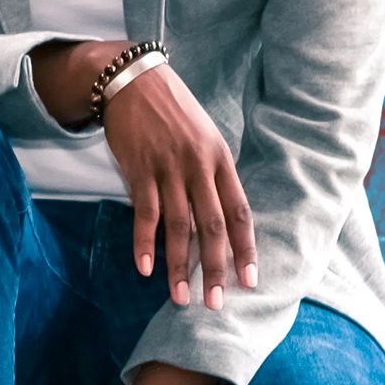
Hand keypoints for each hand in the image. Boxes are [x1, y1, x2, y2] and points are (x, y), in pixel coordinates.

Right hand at [97, 55, 255, 309]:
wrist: (133, 80)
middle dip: (215, 269)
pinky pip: (144, 213)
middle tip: (216, 303)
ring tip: (180, 297)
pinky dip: (144, 243)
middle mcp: (198, 166)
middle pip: (212, 226)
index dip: (246, 249)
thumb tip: (219, 216)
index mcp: (220, 159)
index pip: (239, 213)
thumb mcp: (204, 136)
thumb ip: (212, 174)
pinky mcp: (139, 169)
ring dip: (180, 266)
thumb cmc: (171, 111)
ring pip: (179, 226)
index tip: (250, 281)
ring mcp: (168, 168)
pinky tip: (145, 269)